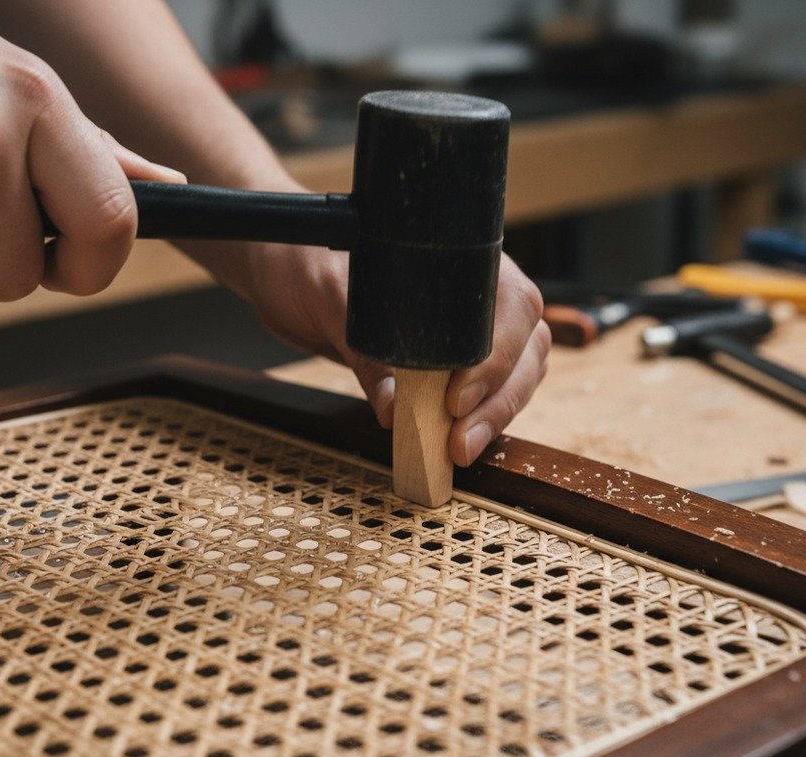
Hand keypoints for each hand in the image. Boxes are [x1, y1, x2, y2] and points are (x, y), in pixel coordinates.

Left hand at [245, 243, 549, 466]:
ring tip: (460, 450)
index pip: (510, 306)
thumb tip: (393, 407)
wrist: (281, 270)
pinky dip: (478, 418)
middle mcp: (476, 290)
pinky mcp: (447, 357)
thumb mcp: (329, 298)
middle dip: (500, 399)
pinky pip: (484, 389)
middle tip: (460, 442)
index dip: (497, 356)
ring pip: (515, 372)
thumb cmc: (305, 261)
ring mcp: (468, 325)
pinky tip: (458, 442)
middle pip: (524, 346)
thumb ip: (363, 349)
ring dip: (494, 415)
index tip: (459, 397)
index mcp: (460, 257)